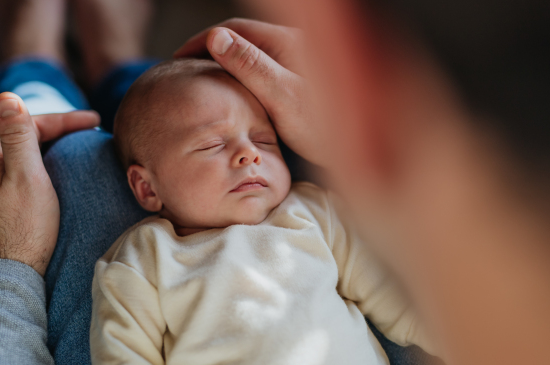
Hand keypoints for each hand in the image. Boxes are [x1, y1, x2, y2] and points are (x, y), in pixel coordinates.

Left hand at [0, 93, 99, 275]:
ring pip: (24, 156)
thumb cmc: (23, 229)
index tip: (97, 121)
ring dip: (51, 148)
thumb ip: (18, 137)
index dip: (66, 119)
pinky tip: (56, 176)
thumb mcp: (26, 178)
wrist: (8, 276)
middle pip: (26, 138)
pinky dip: (43, 167)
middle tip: (90, 132)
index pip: (31, 124)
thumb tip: (6, 95)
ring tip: (77, 150)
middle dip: (59, 130)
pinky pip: (22, 174)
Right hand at [175, 18, 326, 166]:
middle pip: (244, 41)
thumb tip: (217, 38)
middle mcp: (295, 47)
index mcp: (288, 42)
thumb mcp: (283, 96)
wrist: (370, 150)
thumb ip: (252, 66)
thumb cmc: (329, 125)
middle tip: (189, 75)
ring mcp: (300, 66)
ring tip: (207, 85)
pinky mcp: (304, 85)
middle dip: (213, 53)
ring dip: (230, 67)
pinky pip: (266, 73)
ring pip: (255, 58)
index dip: (203, 42)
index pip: (234, 30)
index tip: (179, 60)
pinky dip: (246, 80)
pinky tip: (239, 99)